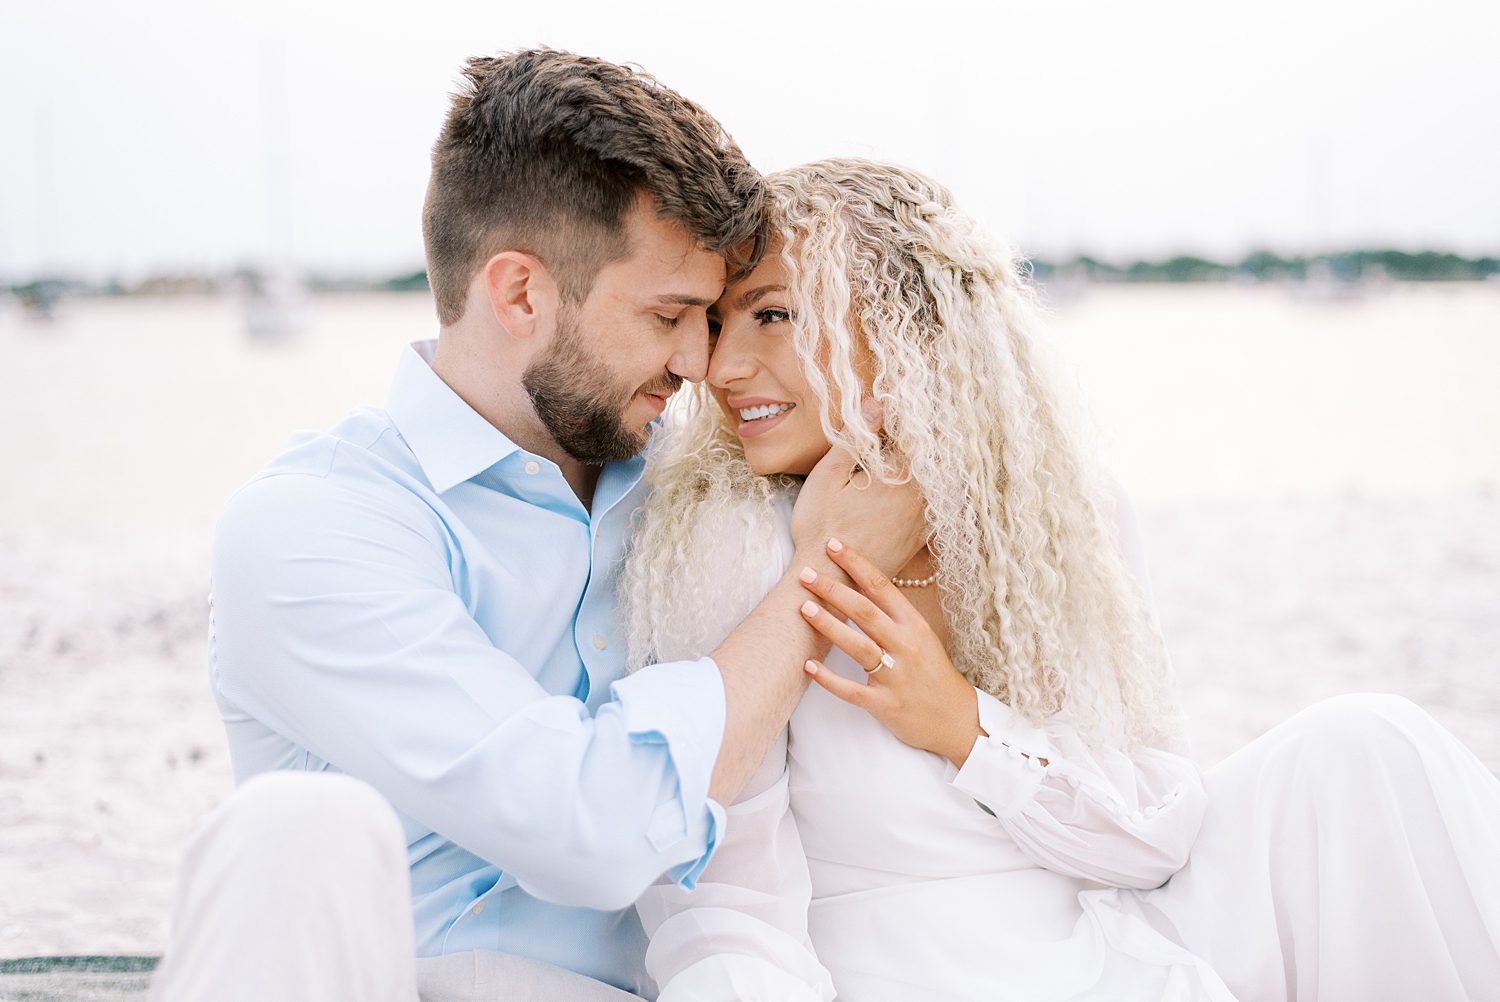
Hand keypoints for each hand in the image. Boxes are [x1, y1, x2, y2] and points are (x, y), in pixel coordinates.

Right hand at [790, 402, 925, 575]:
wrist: (829, 577)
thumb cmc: (821, 525)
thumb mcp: (827, 475)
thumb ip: (854, 439)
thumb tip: (875, 404)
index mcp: (898, 476)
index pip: (914, 437)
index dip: (906, 422)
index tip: (901, 412)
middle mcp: (919, 497)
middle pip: (929, 460)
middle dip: (921, 444)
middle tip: (921, 425)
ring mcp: (922, 521)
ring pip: (936, 485)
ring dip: (928, 470)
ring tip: (921, 456)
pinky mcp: (919, 540)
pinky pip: (936, 511)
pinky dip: (933, 498)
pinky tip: (922, 492)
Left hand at [796, 538, 985, 767]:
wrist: (958, 720)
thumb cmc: (933, 675)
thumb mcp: (922, 638)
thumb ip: (893, 616)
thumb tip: (859, 587)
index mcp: (915, 626)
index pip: (882, 586)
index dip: (856, 564)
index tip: (833, 545)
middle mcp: (907, 646)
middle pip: (865, 611)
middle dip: (833, 589)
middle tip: (806, 574)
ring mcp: (897, 676)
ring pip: (859, 646)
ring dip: (829, 626)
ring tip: (803, 608)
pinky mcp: (886, 704)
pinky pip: (852, 690)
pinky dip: (829, 679)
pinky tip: (808, 666)